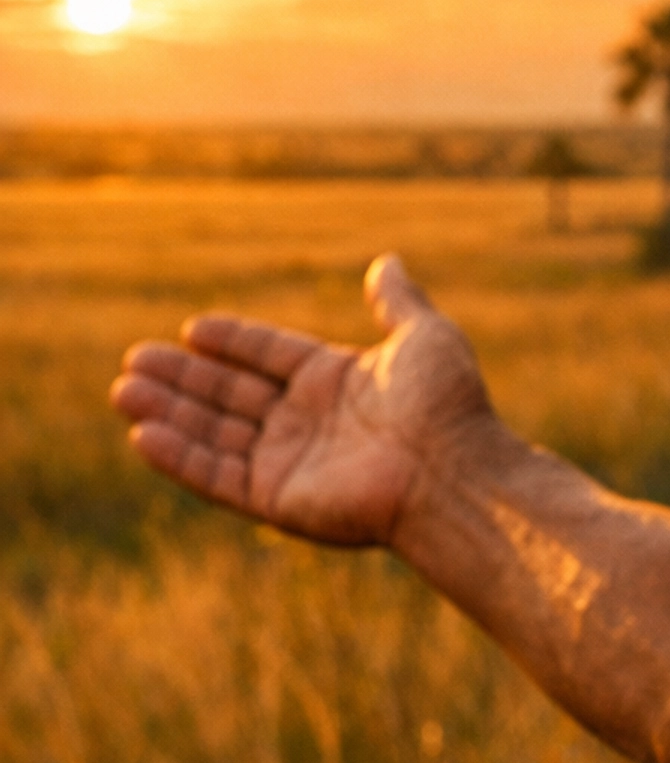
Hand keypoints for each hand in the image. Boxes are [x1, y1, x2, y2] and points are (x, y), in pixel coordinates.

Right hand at [110, 255, 493, 545]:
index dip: (233, 342)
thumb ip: (397, 301)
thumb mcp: (423, 337)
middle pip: (233, 395)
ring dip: (170, 412)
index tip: (193, 328)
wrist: (454, 471)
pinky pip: (218, 476)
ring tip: (122, 389)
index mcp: (338, 383)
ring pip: (216, 433)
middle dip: (184, 378)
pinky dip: (180, 457)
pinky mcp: (279, 500)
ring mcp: (292, 463)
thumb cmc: (446, 405)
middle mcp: (310, 423)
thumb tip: (387, 262)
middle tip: (133, 360)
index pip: (270, 356)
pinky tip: (144, 433)